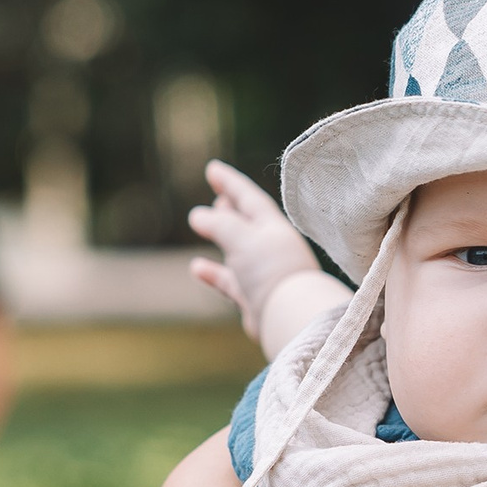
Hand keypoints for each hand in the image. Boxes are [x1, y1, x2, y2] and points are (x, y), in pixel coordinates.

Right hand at [186, 161, 321, 339]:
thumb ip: (219, 223)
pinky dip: (214, 273)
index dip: (230, 182)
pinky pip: (231, 281)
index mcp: (273, 228)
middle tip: (217, 195)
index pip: (249, 197)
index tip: (212, 169)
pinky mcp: (256, 300)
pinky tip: (196, 267)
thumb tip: (198, 215)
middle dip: (232, 207)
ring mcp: (264, 275)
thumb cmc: (270, 271)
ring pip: (239, 251)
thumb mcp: (241, 237)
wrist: (290, 317)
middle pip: (249, 222)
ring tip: (202, 224)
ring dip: (221, 236)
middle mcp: (272, 250)